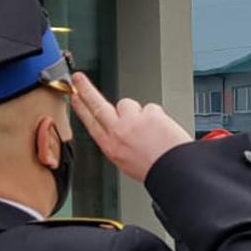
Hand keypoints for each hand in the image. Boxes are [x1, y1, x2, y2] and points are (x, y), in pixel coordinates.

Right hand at [70, 72, 192, 182]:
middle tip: (79, 79)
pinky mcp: (149, 114)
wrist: (175, 171)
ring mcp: (133, 122)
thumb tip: (118, 128)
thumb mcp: (127, 161)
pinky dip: (157, 117)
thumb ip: (119, 142)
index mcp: (111, 146)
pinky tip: (163, 130)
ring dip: (137, 112)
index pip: (91, 123)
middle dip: (86, 90)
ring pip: (128, 104)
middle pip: (97, 105)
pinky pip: (151, 108)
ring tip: (149, 129)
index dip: (81, 109)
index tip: (75, 98)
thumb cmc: (155, 170)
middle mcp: (118, 132)